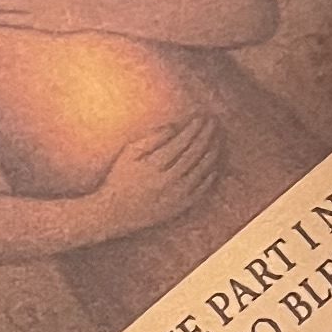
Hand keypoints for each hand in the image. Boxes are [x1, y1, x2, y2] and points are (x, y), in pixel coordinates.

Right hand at [97, 111, 223, 223]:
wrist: (113, 213)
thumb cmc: (119, 179)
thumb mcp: (129, 154)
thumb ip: (152, 138)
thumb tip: (174, 126)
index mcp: (154, 164)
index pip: (181, 141)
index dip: (193, 128)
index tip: (201, 118)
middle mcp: (168, 180)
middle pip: (194, 153)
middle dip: (206, 136)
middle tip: (214, 123)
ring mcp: (175, 195)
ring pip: (201, 170)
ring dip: (212, 153)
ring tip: (218, 140)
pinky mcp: (179, 207)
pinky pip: (201, 190)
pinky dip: (210, 177)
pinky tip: (215, 167)